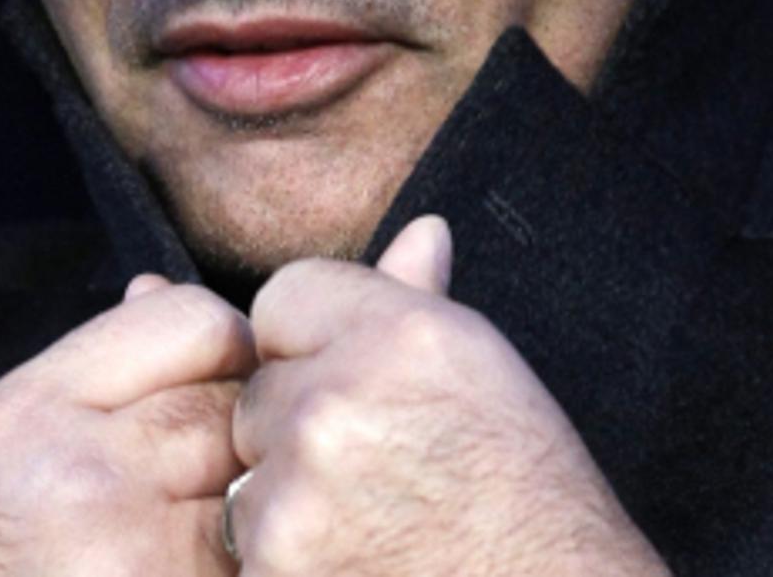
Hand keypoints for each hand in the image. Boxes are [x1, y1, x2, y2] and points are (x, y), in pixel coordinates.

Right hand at [0, 276, 255, 576]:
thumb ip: (84, 370)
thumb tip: (161, 287)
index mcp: (22, 417)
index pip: (189, 318)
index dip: (221, 343)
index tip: (217, 377)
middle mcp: (78, 479)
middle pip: (234, 398)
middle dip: (239, 427)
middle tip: (209, 469)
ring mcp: (137, 558)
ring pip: (260, 481)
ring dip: (255, 500)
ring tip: (200, 529)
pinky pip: (259, 559)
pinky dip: (253, 561)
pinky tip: (208, 567)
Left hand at [229, 216, 670, 575]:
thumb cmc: (529, 494)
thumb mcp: (485, 372)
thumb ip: (422, 297)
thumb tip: (423, 229)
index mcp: (398, 333)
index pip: (283, 295)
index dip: (316, 342)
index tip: (361, 385)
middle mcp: (339, 399)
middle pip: (259, 383)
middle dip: (298, 420)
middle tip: (380, 465)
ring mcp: (299, 490)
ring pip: (246, 463)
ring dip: (287, 490)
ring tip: (373, 518)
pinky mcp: (273, 567)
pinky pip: (244, 537)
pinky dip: (282, 555)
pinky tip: (354, 559)